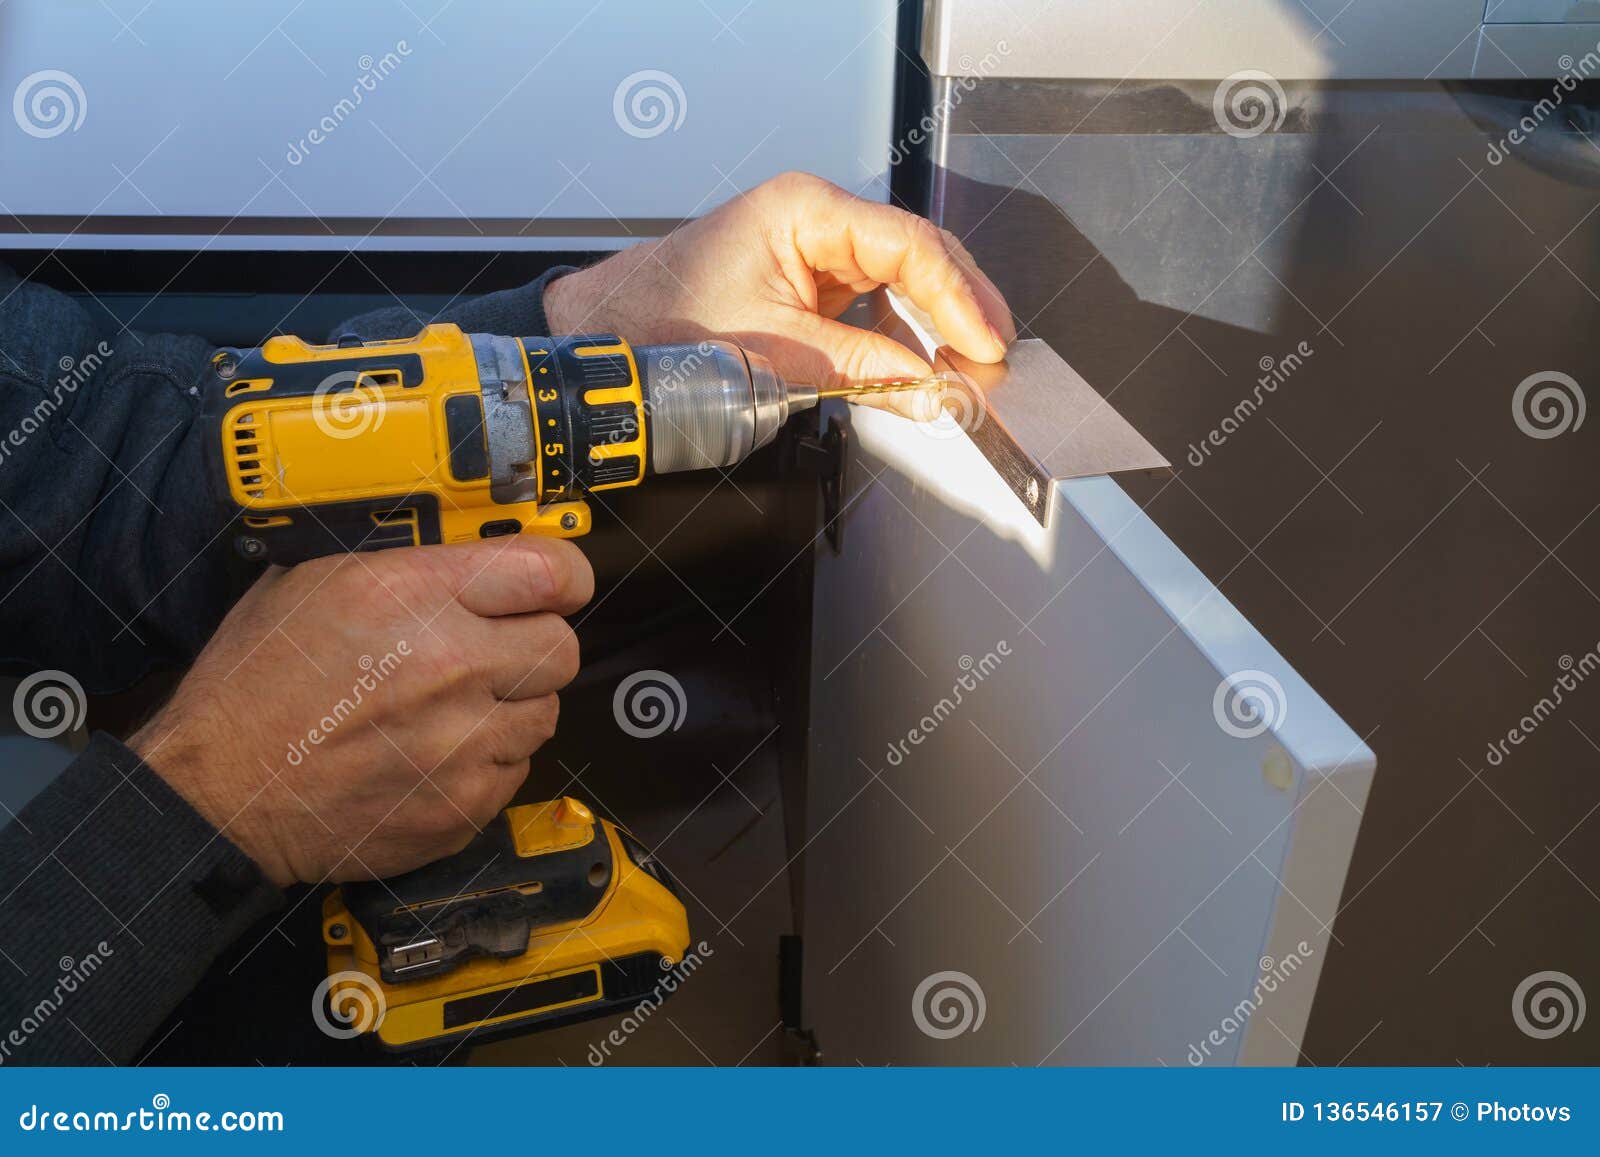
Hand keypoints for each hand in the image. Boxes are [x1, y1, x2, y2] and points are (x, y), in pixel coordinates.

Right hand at [129, 536, 591, 886]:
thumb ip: (405, 563)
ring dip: (510, 708)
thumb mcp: (311, 584)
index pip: (551, 572)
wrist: (217, 796)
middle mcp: (449, 664)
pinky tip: (432, 756)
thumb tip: (475, 551)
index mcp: (410, 595)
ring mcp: (462, 743)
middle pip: (562, 648)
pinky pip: (514, 772)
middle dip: (534, 646)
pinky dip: (485, 764)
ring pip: (544, 713)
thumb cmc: (254, 690)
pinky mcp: (462, 805)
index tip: (555, 586)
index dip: (562, 578)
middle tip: (493, 653)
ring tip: (449, 711)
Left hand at [543, 171, 1015, 417]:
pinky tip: (921, 366)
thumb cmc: (667, 317)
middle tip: (994, 355)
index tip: (985, 343)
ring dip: (936, 323)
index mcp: (805, 209)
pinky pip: (875, 302)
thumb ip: (861, 371)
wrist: (613, 330)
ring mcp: (817, 246)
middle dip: (960, 306)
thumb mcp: (775, 351)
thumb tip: (931, 390)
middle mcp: (817, 217)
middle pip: (917, 255)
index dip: (957, 297)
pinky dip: (902, 335)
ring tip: (965, 367)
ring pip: (902, 279)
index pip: (908, 245)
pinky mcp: (812, 279)